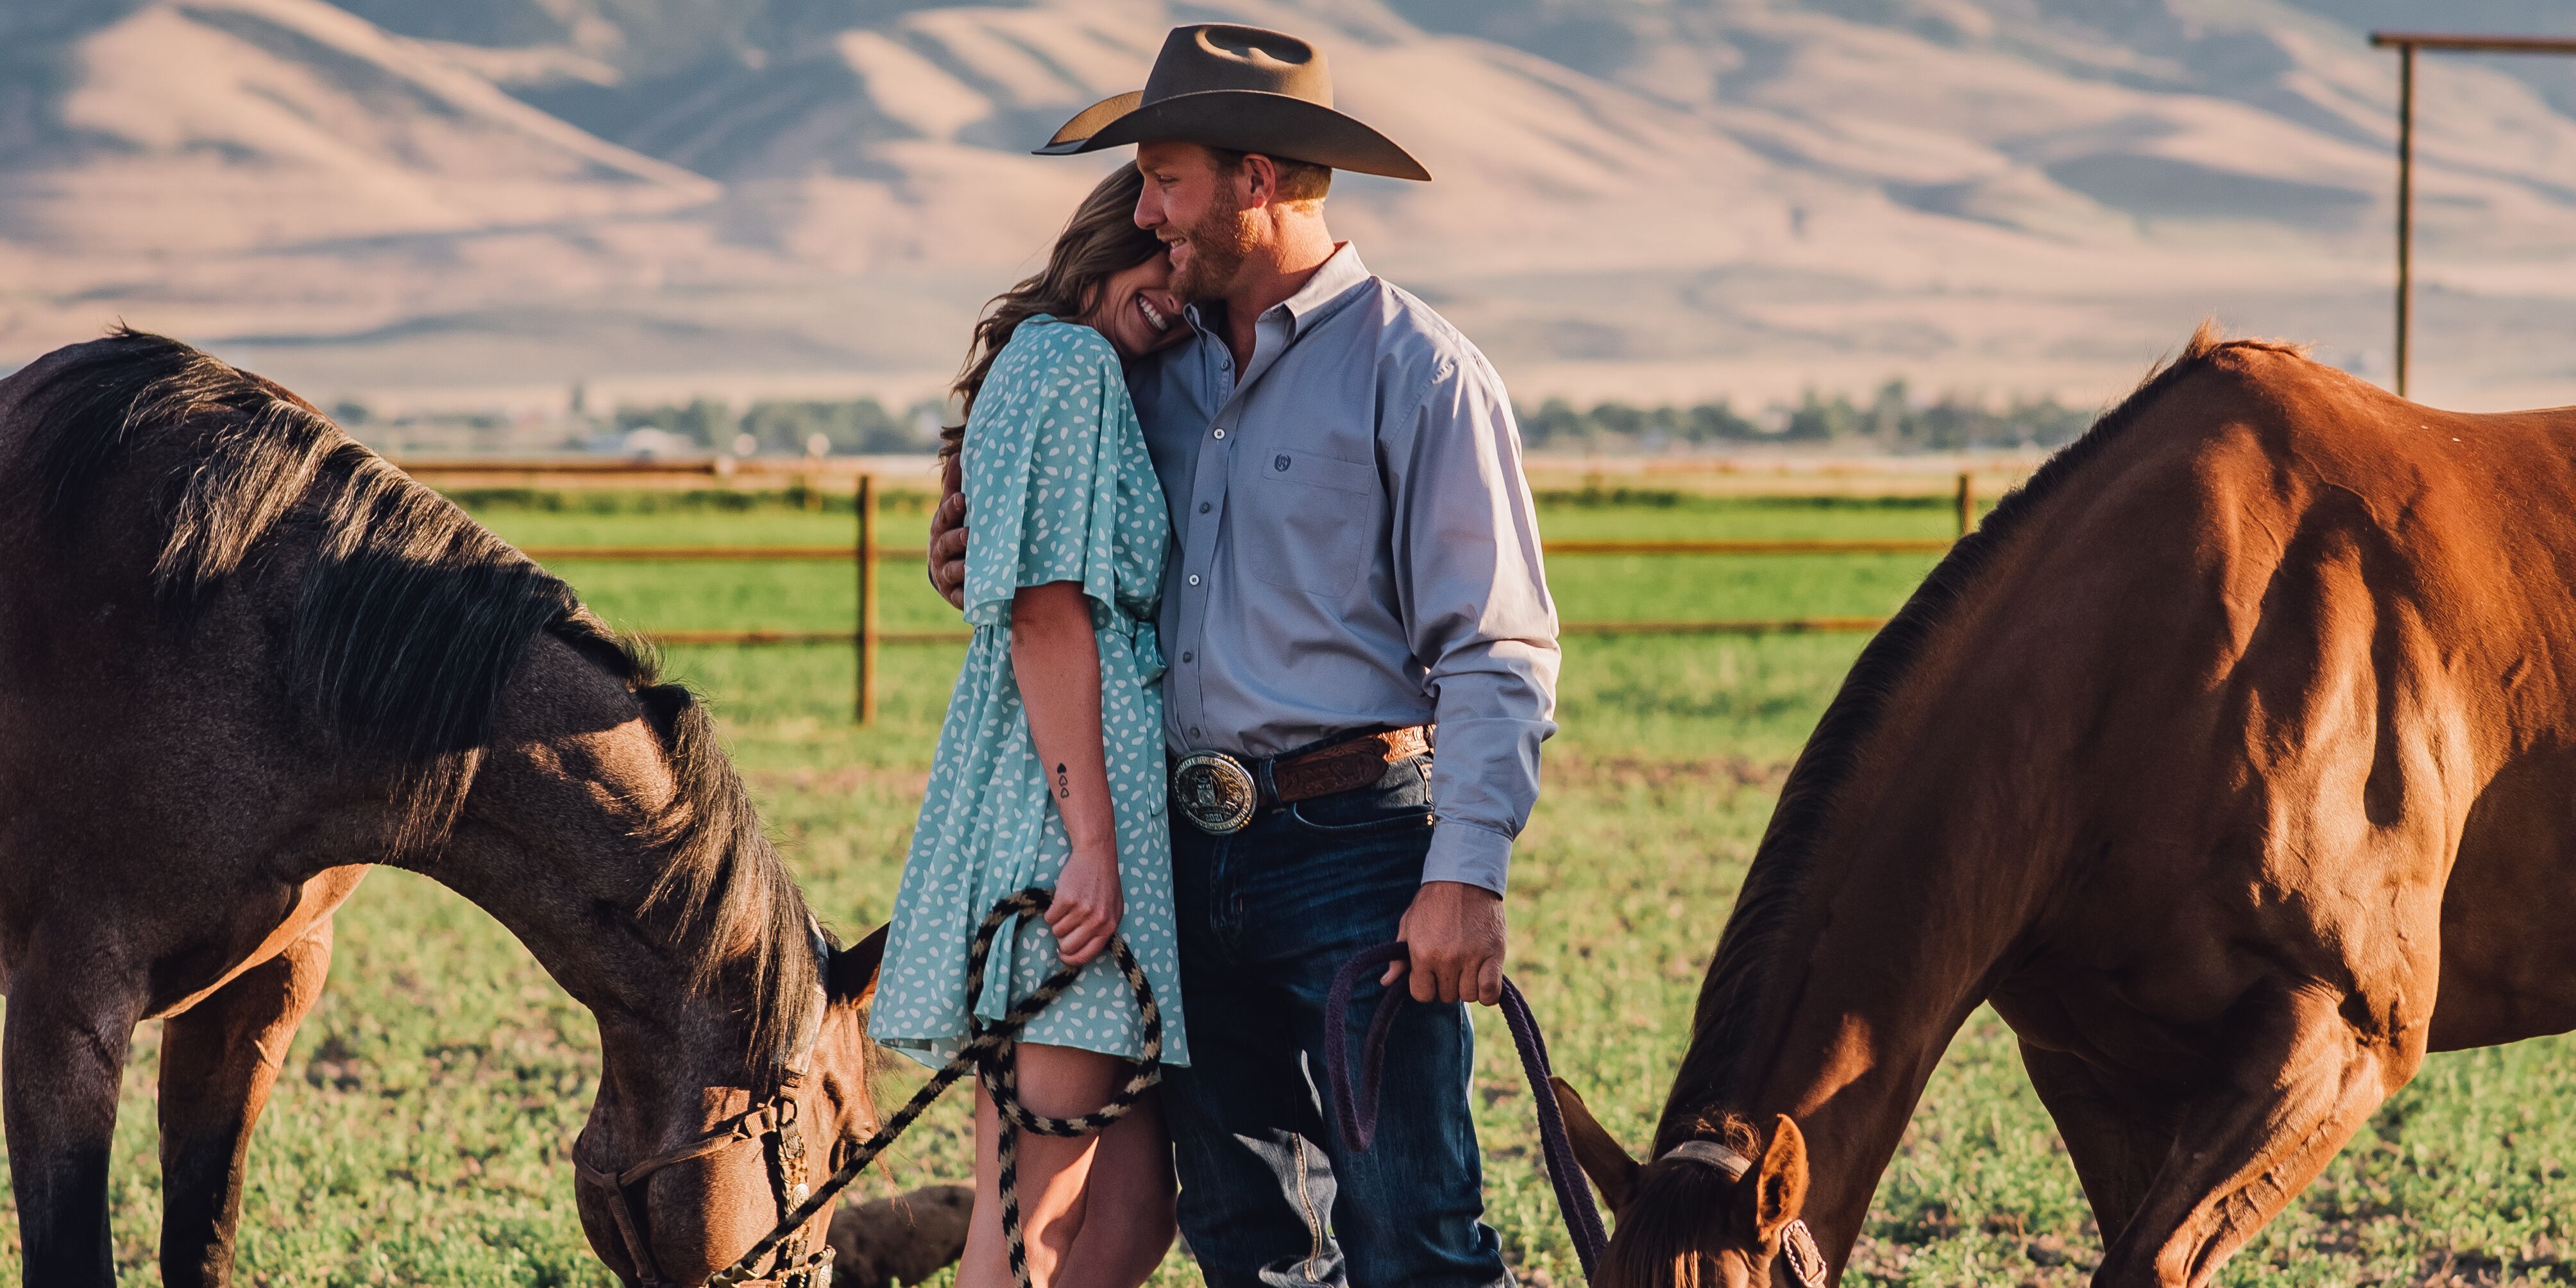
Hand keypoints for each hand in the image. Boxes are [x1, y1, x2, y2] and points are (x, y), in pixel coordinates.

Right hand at [928, 454, 966, 609]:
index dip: (952, 508)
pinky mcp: (955, 595)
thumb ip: (955, 487)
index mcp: (941, 528)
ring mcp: (946, 573)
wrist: (948, 573)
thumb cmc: (954, 533)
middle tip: (969, 534)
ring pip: (952, 570)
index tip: (963, 499)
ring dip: (961, 567)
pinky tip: (975, 595)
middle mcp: (940, 550)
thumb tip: (958, 455)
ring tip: (971, 566)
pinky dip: (966, 596)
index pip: (945, 516)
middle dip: (957, 539)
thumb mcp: (953, 512)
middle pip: (946, 543)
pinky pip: (961, 596)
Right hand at [1045, 851, 1122, 966]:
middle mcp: (1097, 921)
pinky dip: (1051, 911)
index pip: (1087, 954)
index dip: (1071, 958)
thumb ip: (1102, 930)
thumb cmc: (1104, 883)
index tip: (1063, 955)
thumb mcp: (1112, 910)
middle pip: (1068, 946)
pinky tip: (1061, 900)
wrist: (1096, 856)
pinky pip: (1049, 918)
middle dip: (1062, 939)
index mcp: (1109, 926)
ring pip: (1056, 931)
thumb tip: (1082, 951)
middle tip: (1064, 926)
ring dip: (1057, 922)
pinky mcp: (1067, 900)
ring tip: (1067, 907)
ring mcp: (1082, 910)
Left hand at [1383, 881, 1505, 1005]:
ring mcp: (1472, 957)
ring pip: (1469, 995)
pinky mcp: (1494, 954)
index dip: (1426, 986)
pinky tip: (1483, 979)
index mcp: (1423, 954)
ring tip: (1467, 967)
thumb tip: (1386, 982)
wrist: (1464, 878)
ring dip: (1467, 986)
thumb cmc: (1433, 902)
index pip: (1422, 994)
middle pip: (1446, 996)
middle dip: (1447, 984)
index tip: (1431, 974)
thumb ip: (1399, 958)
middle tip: (1451, 964)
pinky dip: (1488, 993)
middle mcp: (1447, 959)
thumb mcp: (1409, 925)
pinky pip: (1491, 991)